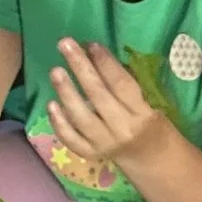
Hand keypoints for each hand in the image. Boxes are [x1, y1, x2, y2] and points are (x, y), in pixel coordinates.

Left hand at [45, 38, 164, 163]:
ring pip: (81, 117)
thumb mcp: (147, 102)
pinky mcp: (91, 154)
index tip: (91, 44)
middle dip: (80, 67)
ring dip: (66, 92)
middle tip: (65, 45)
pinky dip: (59, 122)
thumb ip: (124, 83)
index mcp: (142, 112)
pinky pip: (71, 138)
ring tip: (56, 71)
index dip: (105, 63)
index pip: (121, 84)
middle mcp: (122, 129)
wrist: (150, 158)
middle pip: (98, 95)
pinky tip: (51, 103)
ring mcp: (104, 144)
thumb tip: (94, 55)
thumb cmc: (148, 121)